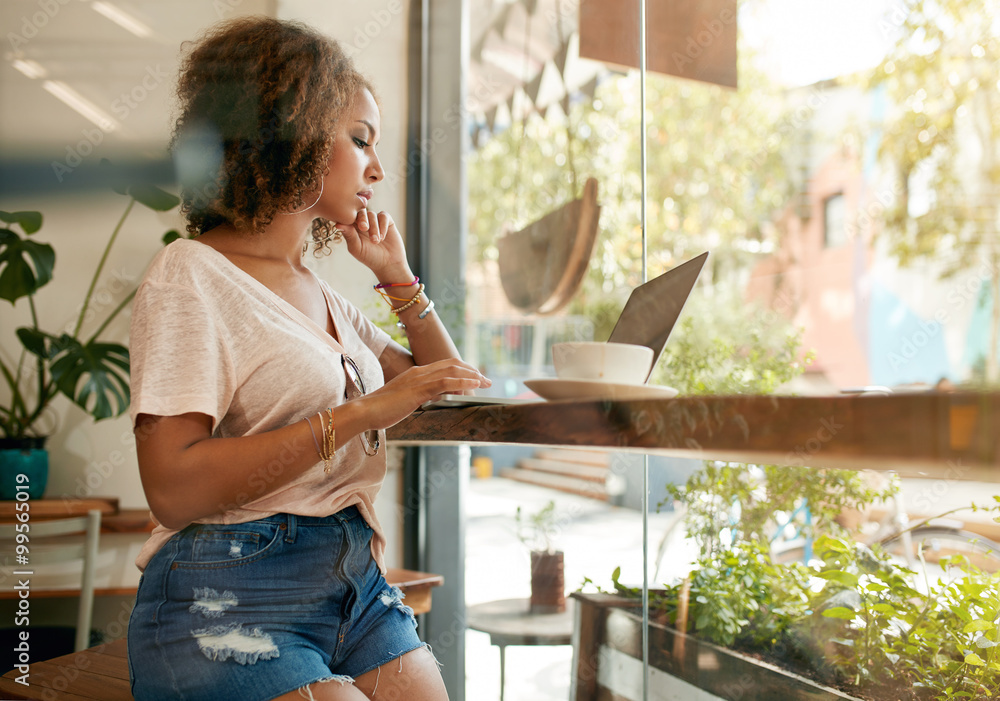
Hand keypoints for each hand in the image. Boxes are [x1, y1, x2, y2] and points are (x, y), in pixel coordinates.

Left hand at [339, 209, 408, 278]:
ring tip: (375, 241)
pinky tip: (382, 237)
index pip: (348, 216)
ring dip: (374, 227)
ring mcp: (375, 221)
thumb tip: (337, 224)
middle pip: (359, 211)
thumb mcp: (357, 248)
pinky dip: (382, 226)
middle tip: (364, 228)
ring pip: (372, 214)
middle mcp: (363, 222)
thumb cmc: (370, 257)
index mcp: (352, 228)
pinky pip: (383, 216)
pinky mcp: (387, 221)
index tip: (352, 227)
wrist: (389, 263)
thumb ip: (349, 235)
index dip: (349, 218)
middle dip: (362, 219)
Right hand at [359, 359, 490, 429]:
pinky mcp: (419, 390)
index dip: (462, 370)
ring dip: (472, 376)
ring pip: (452, 370)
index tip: (475, 378)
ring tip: (486, 382)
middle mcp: (419, 372)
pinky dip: (463, 382)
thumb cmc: (381, 410)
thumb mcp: (404, 401)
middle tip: (486, 381)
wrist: (365, 411)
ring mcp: (419, 379)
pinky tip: (475, 385)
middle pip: (452, 365)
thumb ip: (418, 398)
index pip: (445, 366)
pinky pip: (446, 382)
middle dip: (472, 371)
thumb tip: (431, 401)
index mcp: (415, 374)